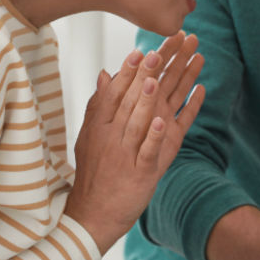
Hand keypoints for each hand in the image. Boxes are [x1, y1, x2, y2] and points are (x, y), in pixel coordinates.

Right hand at [64, 31, 205, 252]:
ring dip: (154, 93)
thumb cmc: (95, 173)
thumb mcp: (90, 137)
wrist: (93, 215)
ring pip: (143, 117)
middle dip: (153, 69)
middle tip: (168, 44)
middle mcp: (113, 135)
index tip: (145, 48)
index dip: (132, 69)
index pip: (118, 91)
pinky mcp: (140, 173)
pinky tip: (164, 120)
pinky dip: (156, 136)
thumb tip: (103, 73)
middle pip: (135, 96)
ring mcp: (126, 153)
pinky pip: (149, 151)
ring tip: (164, 70)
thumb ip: (99, 105)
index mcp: (102, 125)